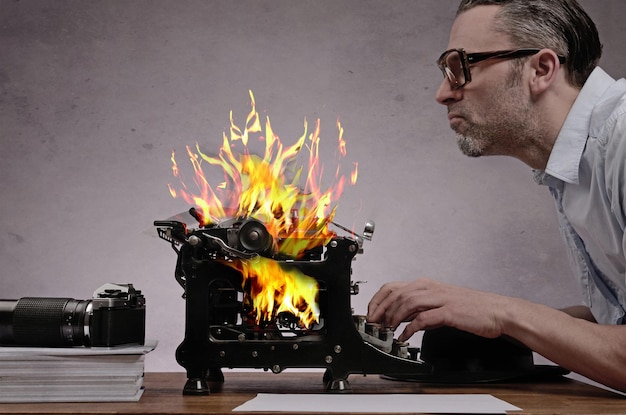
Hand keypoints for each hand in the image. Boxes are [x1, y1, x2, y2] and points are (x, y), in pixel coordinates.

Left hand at [366, 278, 507, 341]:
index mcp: (427, 285)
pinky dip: (409, 328)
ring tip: (387, 330)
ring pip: (407, 302)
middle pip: (396, 293)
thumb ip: (421, 309)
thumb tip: (402, 318)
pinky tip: (404, 336)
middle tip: (373, 324)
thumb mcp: (440, 305)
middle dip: (380, 309)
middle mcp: (431, 288)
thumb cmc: (472, 309)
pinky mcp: (448, 311)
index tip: (370, 313)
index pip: (393, 287)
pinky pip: (423, 318)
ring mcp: (440, 298)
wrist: (498, 312)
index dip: (378, 300)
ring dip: (393, 317)